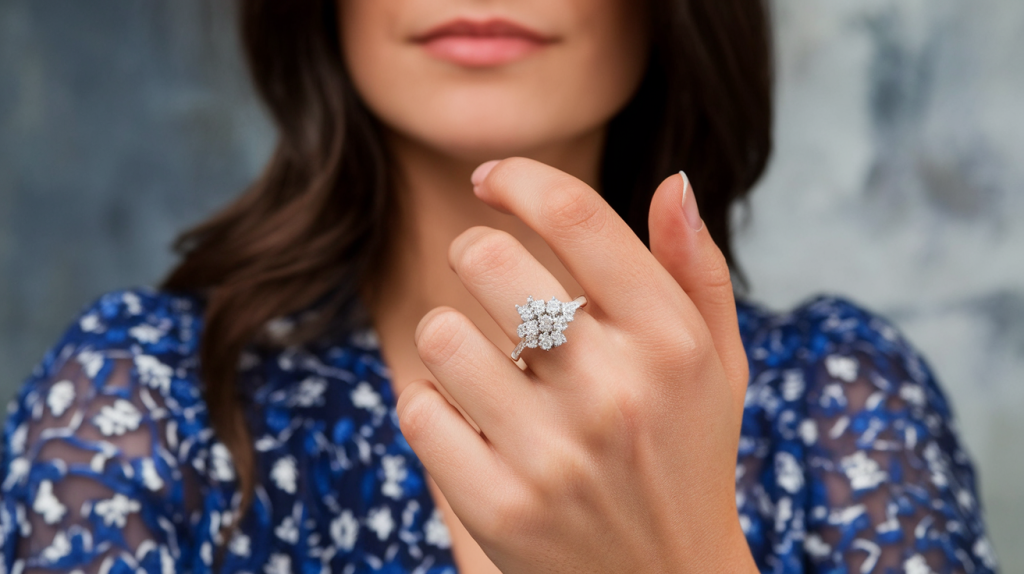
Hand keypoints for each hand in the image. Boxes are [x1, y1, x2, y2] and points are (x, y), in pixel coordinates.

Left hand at [398, 158, 755, 572]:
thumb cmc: (686, 457)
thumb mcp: (718, 366)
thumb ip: (697, 272)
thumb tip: (671, 181)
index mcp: (672, 342)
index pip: (575, 216)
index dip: (517, 178)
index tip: (490, 180)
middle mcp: (615, 391)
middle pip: (490, 260)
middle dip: (474, 252)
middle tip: (483, 271)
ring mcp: (553, 454)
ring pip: (440, 334)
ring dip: (448, 337)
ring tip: (481, 363)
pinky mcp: (499, 507)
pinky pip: (418, 411)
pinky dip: (431, 407)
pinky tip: (469, 424)